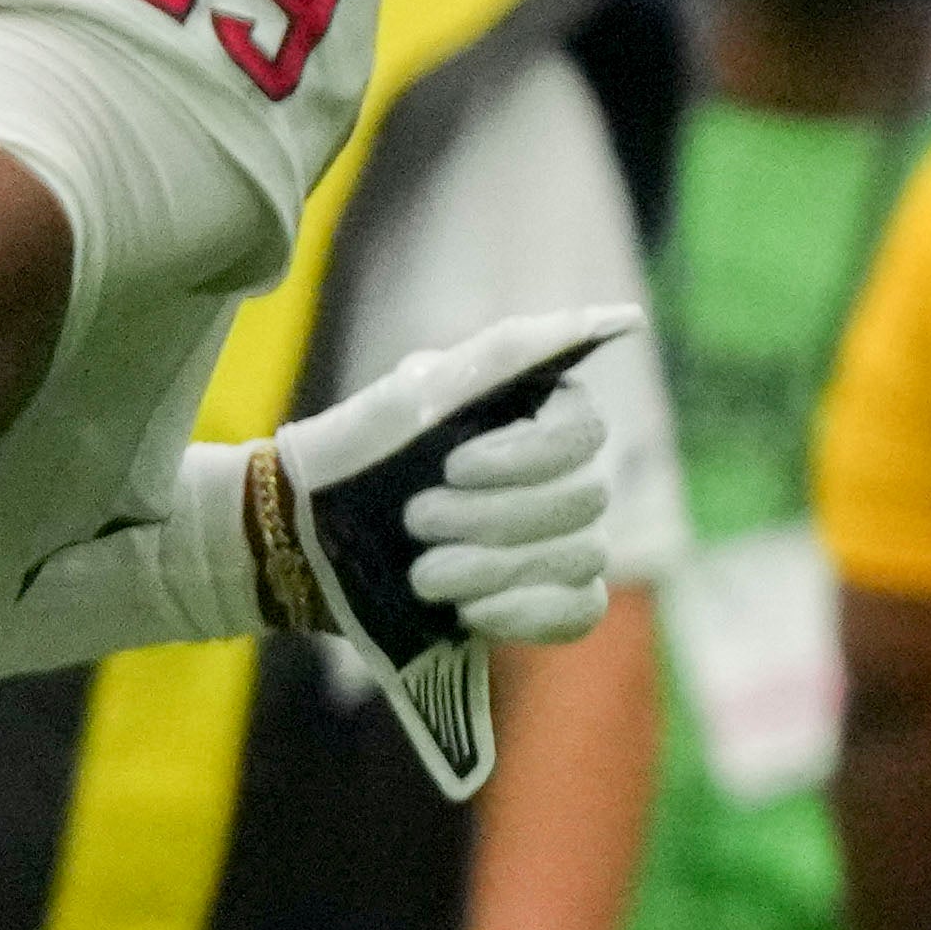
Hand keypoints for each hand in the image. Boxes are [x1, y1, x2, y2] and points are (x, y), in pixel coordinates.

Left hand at [281, 306, 640, 653]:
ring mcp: (565, 543)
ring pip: (580, 555)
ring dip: (494, 566)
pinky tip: (471, 611)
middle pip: (585, 500)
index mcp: (541, 419)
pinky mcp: (551, 601)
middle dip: (492, 517)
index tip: (454, 467)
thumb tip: (625, 318)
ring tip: (423, 575)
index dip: (528, 458)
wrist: (305, 539)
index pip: (586, 434)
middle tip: (415, 519)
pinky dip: (527, 611)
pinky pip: (580, 609)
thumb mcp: (421, 392)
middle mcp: (565, 478)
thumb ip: (514, 352)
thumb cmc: (358, 452)